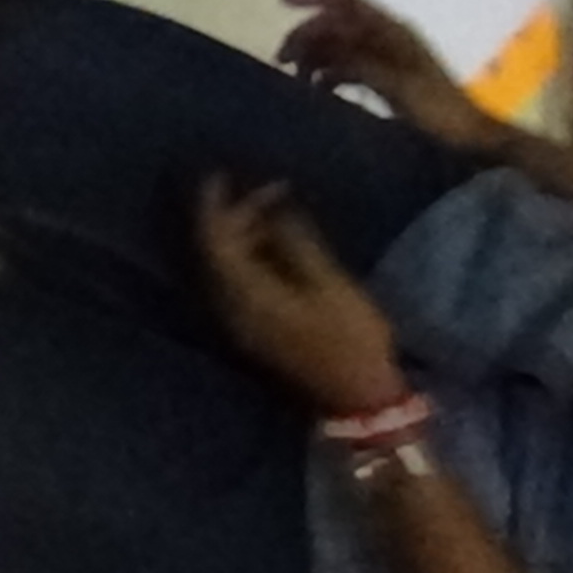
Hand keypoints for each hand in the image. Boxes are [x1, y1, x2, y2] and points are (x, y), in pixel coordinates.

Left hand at [194, 174, 405, 416]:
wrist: (358, 397)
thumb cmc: (350, 338)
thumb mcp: (331, 285)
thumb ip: (298, 245)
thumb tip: (276, 210)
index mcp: (248, 295)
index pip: (216, 242)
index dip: (215, 206)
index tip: (222, 175)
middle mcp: (233, 308)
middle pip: (218, 253)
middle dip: (238, 216)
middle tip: (271, 190)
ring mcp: (242, 322)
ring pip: (228, 267)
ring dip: (246, 236)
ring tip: (277, 209)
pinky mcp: (255, 329)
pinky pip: (240, 283)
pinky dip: (252, 257)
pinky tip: (277, 244)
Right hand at [279, 0, 510, 156]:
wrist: (470, 139)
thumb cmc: (438, 111)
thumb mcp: (397, 85)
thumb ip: (360, 61)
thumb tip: (322, 43)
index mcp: (393, 32)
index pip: (348, 1)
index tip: (282, 3)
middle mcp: (388, 38)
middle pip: (337, 24)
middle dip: (306, 36)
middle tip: (282, 60)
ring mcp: (387, 58)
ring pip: (339, 47)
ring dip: (315, 58)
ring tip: (297, 81)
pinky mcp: (386, 80)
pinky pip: (348, 68)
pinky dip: (329, 76)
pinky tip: (318, 92)